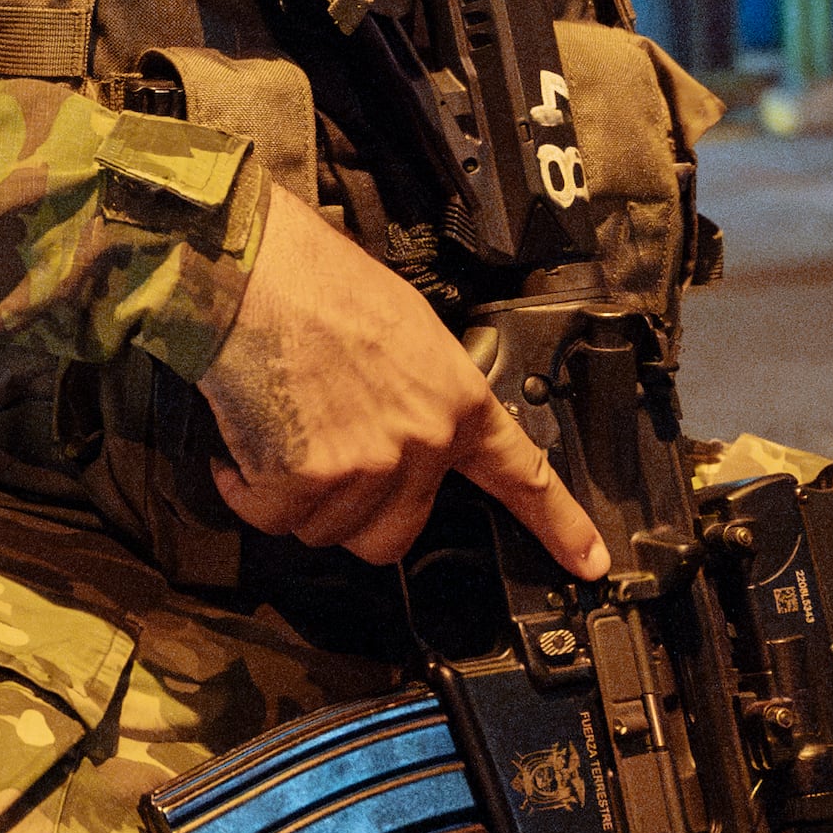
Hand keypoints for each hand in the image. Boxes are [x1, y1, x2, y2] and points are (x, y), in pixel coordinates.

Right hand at [198, 194, 609, 576]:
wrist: (256, 271)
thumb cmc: (317, 281)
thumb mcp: (406, 328)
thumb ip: (421, 394)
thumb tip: (401, 429)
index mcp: (456, 401)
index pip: (521, 475)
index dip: (558, 526)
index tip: (587, 561)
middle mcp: (421, 442)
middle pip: (392, 535)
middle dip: (354, 513)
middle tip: (323, 462)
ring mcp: (365, 467)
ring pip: (327, 530)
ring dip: (295, 496)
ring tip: (281, 429)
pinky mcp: (305, 480)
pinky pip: (272, 516)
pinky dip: (247, 488)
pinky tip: (244, 443)